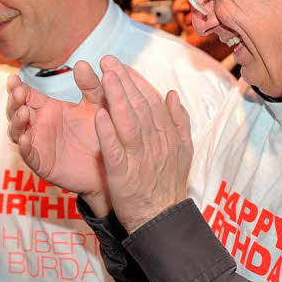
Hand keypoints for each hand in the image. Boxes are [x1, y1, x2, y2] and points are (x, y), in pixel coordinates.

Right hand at [6, 63, 110, 213]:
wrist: (111, 165)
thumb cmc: (101, 132)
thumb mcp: (97, 105)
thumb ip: (91, 85)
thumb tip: (82, 63)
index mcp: (48, 108)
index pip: (26, 95)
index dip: (17, 87)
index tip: (14, 78)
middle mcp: (39, 125)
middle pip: (16, 111)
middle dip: (14, 101)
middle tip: (18, 92)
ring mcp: (38, 144)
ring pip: (16, 131)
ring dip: (16, 121)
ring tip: (23, 112)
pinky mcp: (42, 163)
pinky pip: (28, 154)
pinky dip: (24, 146)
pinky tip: (25, 137)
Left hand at [93, 56, 193, 231]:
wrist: (163, 220)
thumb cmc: (168, 185)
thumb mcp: (184, 151)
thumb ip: (178, 121)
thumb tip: (172, 94)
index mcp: (167, 135)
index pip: (151, 101)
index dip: (135, 81)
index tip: (122, 65)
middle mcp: (155, 143)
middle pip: (139, 106)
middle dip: (123, 81)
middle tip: (108, 60)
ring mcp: (139, 158)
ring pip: (128, 122)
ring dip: (116, 98)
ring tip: (104, 77)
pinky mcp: (124, 175)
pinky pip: (115, 150)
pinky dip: (107, 132)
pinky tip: (97, 115)